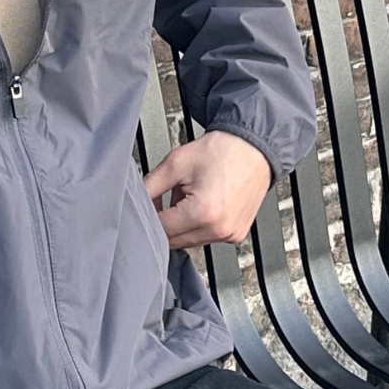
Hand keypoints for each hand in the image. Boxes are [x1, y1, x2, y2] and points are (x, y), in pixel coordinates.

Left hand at [142, 130, 271, 251]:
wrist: (254, 147)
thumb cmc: (222, 151)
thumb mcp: (176, 163)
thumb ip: (149, 186)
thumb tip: (134, 201)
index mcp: (202, 213)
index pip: (160, 229)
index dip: (148, 215)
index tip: (147, 203)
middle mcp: (219, 229)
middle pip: (173, 240)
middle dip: (164, 221)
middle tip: (166, 196)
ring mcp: (230, 235)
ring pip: (188, 241)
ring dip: (181, 224)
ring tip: (188, 196)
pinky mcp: (236, 235)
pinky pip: (206, 237)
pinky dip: (197, 225)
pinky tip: (202, 204)